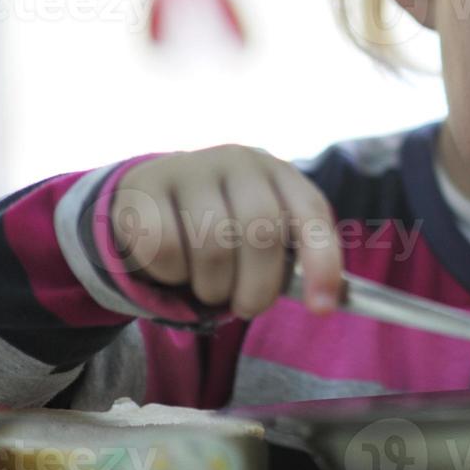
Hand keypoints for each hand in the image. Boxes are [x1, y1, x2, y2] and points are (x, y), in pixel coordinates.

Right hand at [111, 145, 343, 318]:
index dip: (322, 261)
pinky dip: (170, 273)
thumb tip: (326, 302)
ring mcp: (191, 168)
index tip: (321, 308)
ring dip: (213, 286)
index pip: (311, 213)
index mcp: (279, 172)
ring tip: (210, 287)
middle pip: (261, 233)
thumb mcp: (262, 234)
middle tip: (248, 307)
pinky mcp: (144, 186)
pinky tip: (172, 269)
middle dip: (258, 288)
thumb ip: (293, 260)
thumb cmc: (222, 225)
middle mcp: (239, 162)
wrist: (152, 196)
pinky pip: (162, 246)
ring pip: (212, 245)